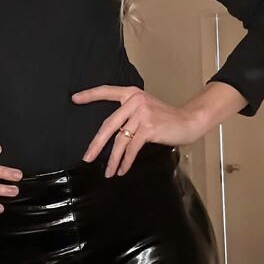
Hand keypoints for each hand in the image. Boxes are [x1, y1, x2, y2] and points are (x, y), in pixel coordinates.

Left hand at [73, 85, 206, 177]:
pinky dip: (126, 161)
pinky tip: (122, 169)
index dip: (90, 95)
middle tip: (87, 157)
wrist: (189, 121)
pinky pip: (132, 148)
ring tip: (108, 172)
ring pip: (120, 140)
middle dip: (96, 144)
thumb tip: (110, 134)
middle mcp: (134, 101)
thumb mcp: (145, 108)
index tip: (74, 99)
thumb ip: (128, 114)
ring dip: (113, 159)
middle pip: (108, 125)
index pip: (106, 91)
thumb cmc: (166, 117)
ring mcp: (141, 114)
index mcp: (131, 94)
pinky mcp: (149, 127)